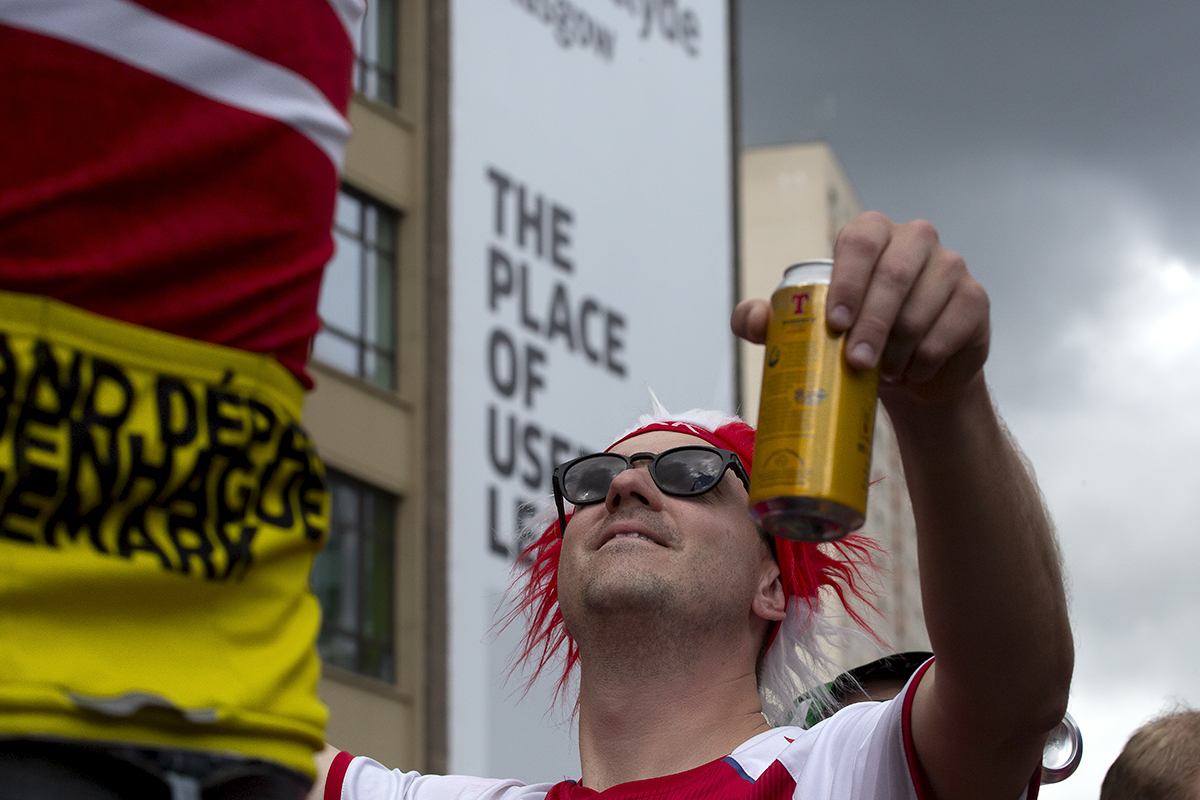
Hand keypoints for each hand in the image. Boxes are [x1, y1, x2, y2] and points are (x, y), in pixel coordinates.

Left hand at [731, 211, 990, 406]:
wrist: (910, 373)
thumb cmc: (855, 338)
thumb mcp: (809, 331)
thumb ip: (772, 321)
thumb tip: (750, 319)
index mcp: (871, 234)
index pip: (859, 242)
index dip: (848, 281)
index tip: (835, 323)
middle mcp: (914, 240)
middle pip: (893, 275)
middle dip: (872, 324)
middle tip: (855, 363)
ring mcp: (950, 266)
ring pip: (921, 308)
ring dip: (896, 349)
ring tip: (880, 372)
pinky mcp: (974, 300)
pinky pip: (948, 332)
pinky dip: (924, 360)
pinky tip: (911, 370)